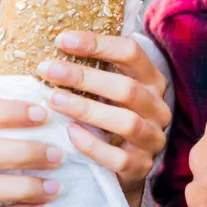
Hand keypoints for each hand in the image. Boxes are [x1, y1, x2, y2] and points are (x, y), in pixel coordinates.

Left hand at [38, 32, 172, 201]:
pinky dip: (92, 145)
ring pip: (126, 123)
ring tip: (54, 100)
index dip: (97, 44)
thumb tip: (57, 41)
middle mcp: (158, 108)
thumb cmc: (109, 114)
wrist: (123, 163)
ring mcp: (152, 138)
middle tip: (48, 69)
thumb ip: (94, 66)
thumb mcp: (108, 87)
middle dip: (84, 77)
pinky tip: (69, 133)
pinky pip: (119, 158)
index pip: (131, 52)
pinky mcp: (141, 166)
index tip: (62, 40)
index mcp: (152, 80)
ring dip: (86, 109)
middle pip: (126, 88)